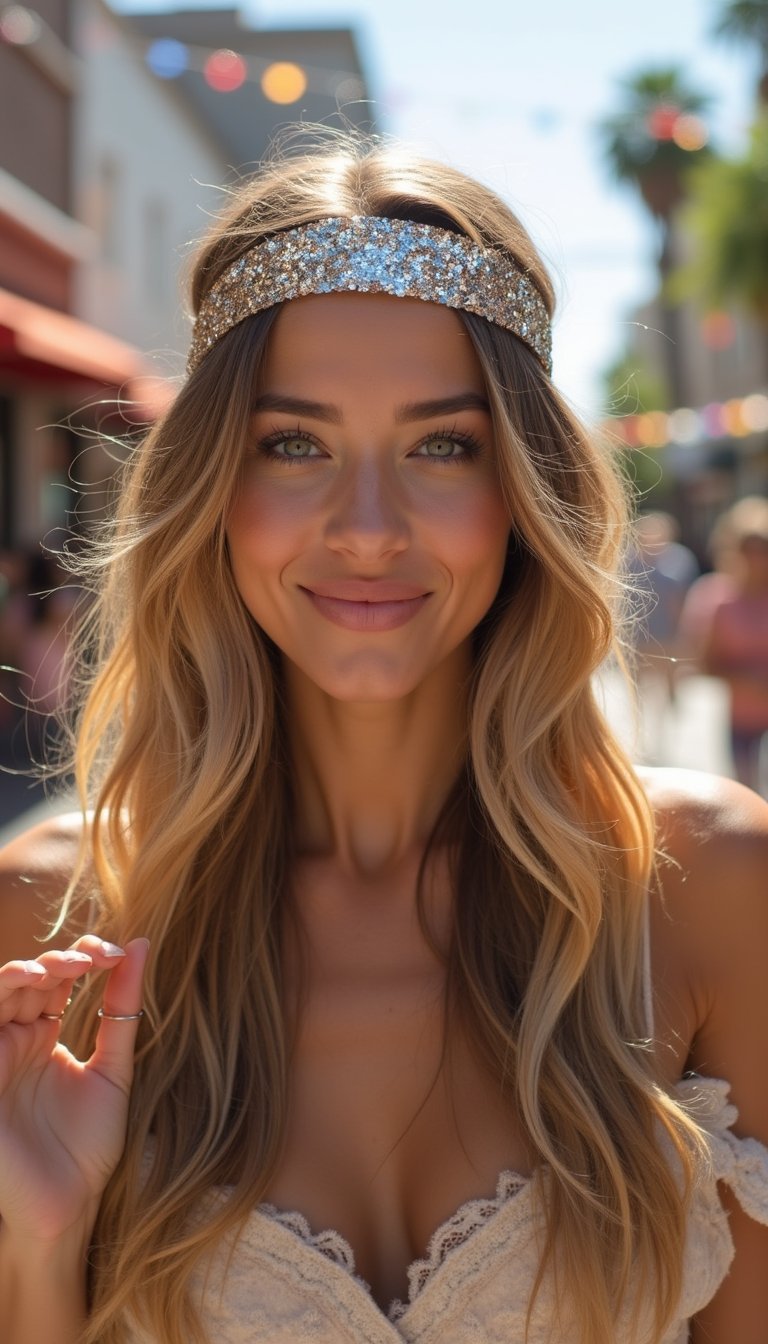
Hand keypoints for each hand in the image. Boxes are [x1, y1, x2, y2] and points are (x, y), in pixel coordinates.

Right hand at [0, 935, 148, 1244]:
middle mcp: (15, 1040)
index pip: (58, 978)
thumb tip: (142, 946)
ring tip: (65, 967)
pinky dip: (3, 994)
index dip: (85, 956)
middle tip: (95, 957)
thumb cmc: (87, 1146)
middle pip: (29, 979)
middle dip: (62, 959)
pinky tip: (34, 983)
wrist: (66, 1206)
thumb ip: (122, 1010)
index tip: (121, 952)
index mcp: (43, 1036)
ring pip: (1, 992)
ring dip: (29, 969)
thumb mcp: (113, 1069)